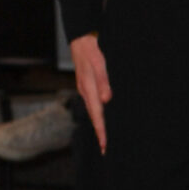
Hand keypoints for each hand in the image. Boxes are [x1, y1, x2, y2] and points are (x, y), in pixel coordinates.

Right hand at [70, 33, 111, 151]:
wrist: (81, 40)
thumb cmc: (92, 50)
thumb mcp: (100, 63)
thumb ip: (103, 81)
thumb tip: (106, 100)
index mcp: (89, 88)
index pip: (97, 114)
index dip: (101, 130)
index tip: (105, 144)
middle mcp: (86, 91)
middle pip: (94, 117)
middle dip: (100, 133)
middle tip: (105, 149)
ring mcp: (85, 89)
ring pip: (93, 112)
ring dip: (99, 126)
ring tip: (104, 140)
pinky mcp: (87, 86)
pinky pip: (93, 105)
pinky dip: (98, 115)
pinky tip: (102, 119)